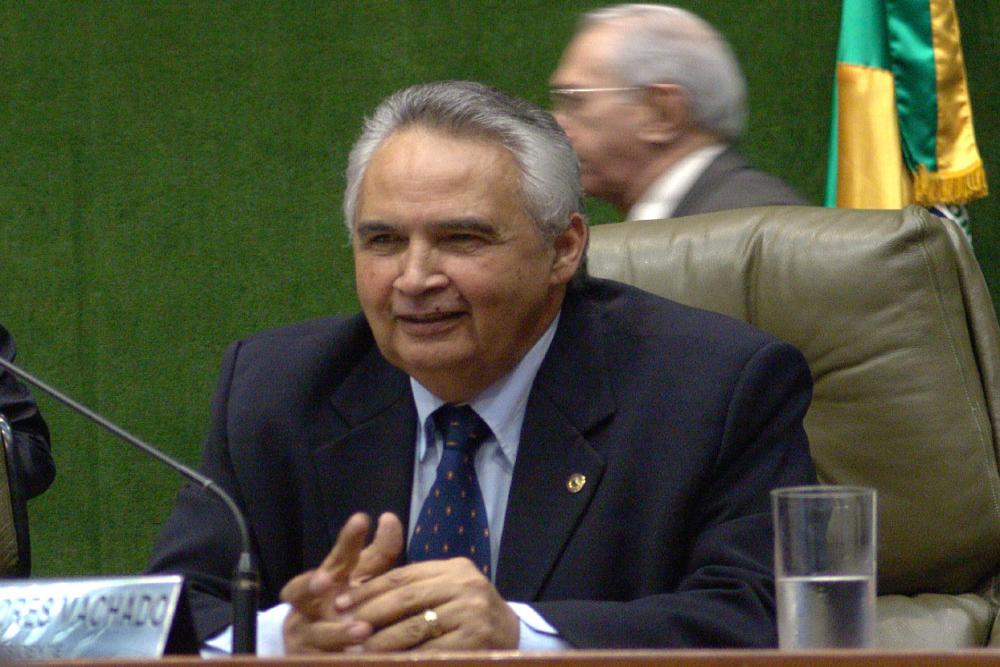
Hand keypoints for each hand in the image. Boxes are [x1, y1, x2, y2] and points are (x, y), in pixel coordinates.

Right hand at [281, 512, 403, 653]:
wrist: (319, 648)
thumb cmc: (348, 603)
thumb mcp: (364, 577)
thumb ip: (380, 552)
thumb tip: (390, 518)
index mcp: (327, 578)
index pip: (336, 556)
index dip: (347, 540)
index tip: (361, 521)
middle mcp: (309, 605)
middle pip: (302, 590)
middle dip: (309, 584)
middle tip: (324, 580)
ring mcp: (305, 635)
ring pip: (315, 633)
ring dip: (337, 632)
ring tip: (362, 629)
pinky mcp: (307, 660)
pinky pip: (322, 660)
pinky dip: (341, 657)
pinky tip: (358, 656)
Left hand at [333, 557, 519, 651]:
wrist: (514, 637)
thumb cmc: (469, 614)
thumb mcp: (447, 590)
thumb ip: (413, 585)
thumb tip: (359, 590)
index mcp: (454, 568)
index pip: (403, 576)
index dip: (368, 590)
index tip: (339, 603)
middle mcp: (466, 585)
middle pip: (406, 598)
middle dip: (370, 614)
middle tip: (342, 627)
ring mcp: (473, 614)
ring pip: (415, 627)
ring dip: (382, 642)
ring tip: (358, 650)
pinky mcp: (475, 642)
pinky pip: (431, 653)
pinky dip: (406, 660)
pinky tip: (388, 664)